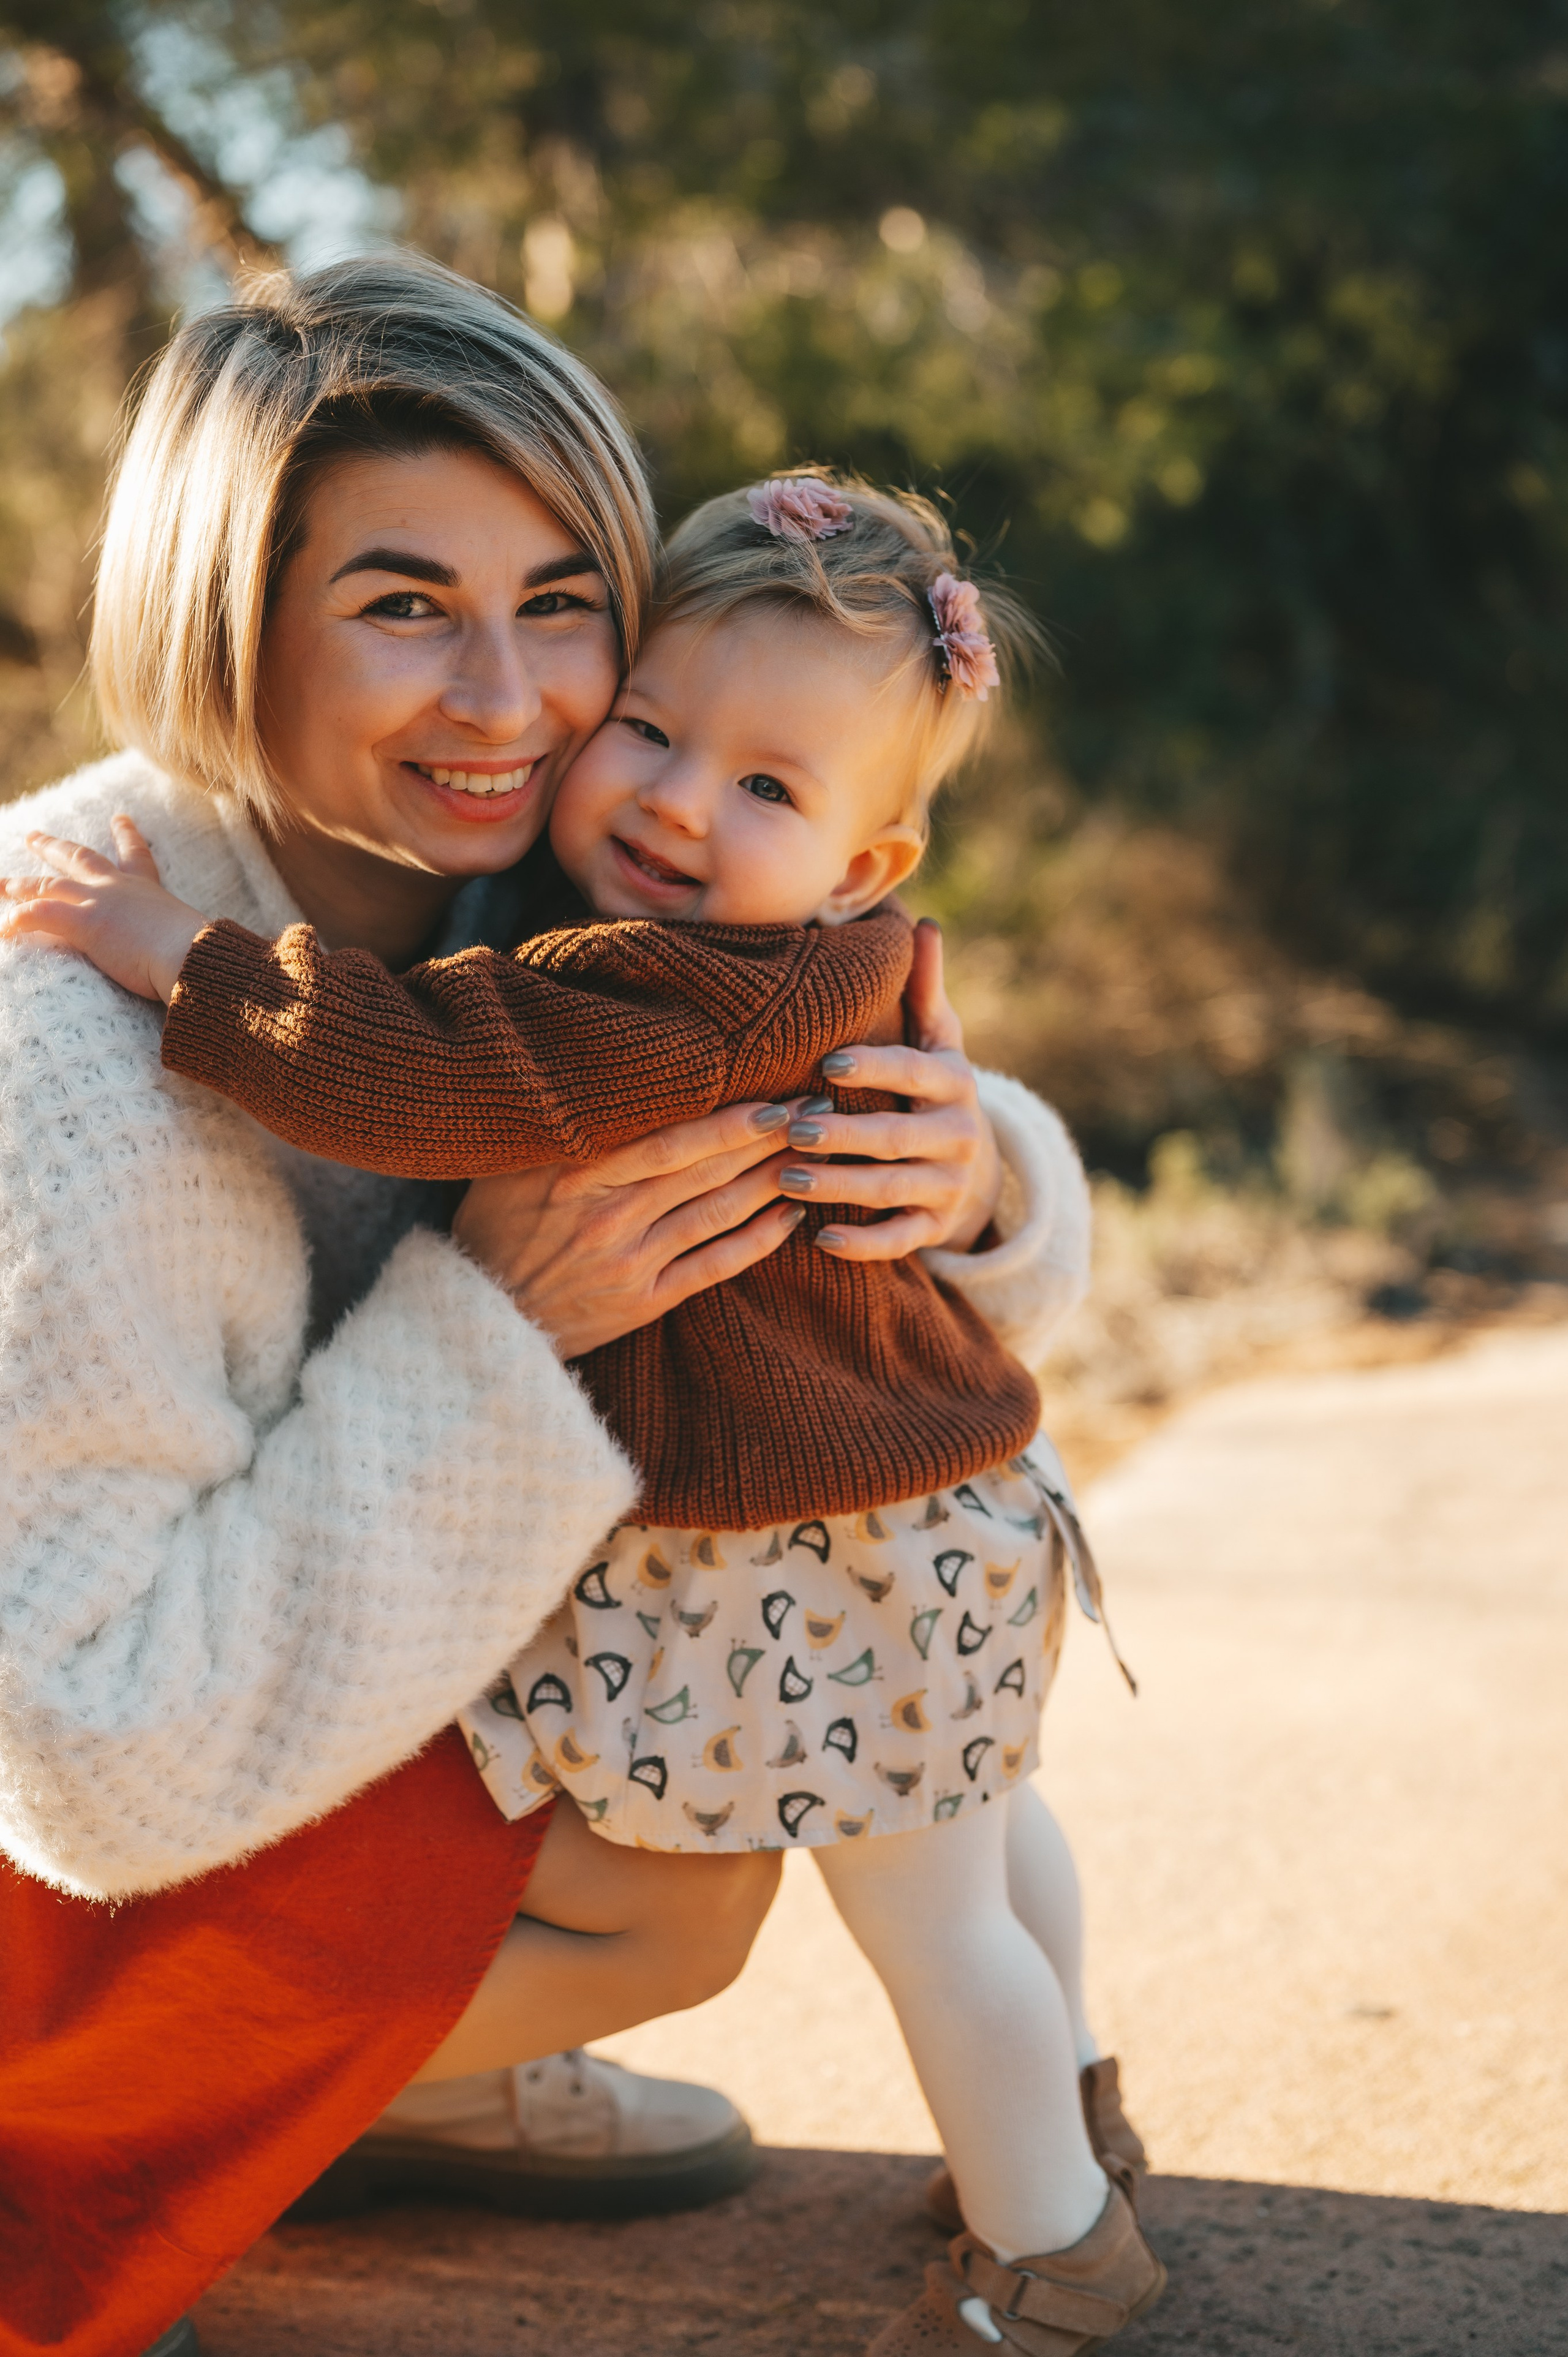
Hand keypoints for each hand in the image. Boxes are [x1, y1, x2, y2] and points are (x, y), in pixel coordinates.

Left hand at [0, 818, 204, 1001]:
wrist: (196, 957)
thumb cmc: (201, 958)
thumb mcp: (193, 943)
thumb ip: (183, 945)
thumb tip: (196, 966)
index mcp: (150, 892)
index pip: (137, 858)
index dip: (127, 837)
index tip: (121, 819)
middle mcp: (120, 889)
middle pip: (79, 858)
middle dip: (53, 847)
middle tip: (34, 836)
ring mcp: (100, 902)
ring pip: (49, 885)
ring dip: (21, 885)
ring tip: (1, 885)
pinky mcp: (85, 923)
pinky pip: (38, 915)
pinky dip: (17, 920)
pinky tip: (3, 929)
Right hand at [454, 1098, 805, 1358]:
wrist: (479, 1316)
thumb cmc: (495, 1228)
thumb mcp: (511, 1166)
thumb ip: (565, 1128)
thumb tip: (613, 1073)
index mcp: (576, 1174)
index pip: (670, 1139)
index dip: (729, 1119)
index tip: (776, 1095)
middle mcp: (608, 1216)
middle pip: (706, 1169)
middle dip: (767, 1139)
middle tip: (817, 1113)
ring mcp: (630, 1261)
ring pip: (718, 1212)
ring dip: (773, 1181)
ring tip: (814, 1154)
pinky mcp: (644, 1301)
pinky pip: (714, 1266)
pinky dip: (757, 1241)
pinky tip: (790, 1217)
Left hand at [775, 917, 1002, 1259]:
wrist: (974, 1168)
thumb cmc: (935, 1090)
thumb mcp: (939, 1040)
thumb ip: (925, 989)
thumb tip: (922, 924)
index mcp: (956, 1084)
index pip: (916, 1071)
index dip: (877, 1067)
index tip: (828, 1063)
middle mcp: (960, 1137)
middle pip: (898, 1138)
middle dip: (844, 1136)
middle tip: (790, 1129)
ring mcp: (948, 1187)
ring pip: (892, 1191)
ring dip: (839, 1187)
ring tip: (784, 1180)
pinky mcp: (935, 1228)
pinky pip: (900, 1241)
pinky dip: (863, 1244)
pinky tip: (819, 1238)